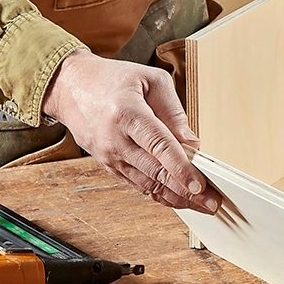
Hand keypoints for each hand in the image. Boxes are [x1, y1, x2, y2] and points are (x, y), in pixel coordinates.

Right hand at [42, 49, 220, 213]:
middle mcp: (115, 140)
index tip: (199, 184)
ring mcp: (109, 157)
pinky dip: (159, 194)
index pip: (159, 146)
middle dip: (186, 191)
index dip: (181, 167)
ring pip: (147, 185)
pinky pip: (137, 185)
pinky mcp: (109, 165)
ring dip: (176, 198)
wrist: (70, 87)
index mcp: (127, 113)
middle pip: (155, 172)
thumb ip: (174, 112)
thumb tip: (192, 143)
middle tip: (212, 201)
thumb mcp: (151, 80)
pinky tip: (179, 199)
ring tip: (203, 205)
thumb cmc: (113, 79)